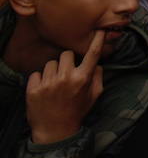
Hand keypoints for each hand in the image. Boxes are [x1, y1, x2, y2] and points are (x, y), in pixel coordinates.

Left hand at [26, 30, 104, 144]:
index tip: (100, 31)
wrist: (55, 130)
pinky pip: (36, 73)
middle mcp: (66, 78)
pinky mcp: (33, 89)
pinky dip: (39, 80)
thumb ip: (98, 77)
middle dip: (67, 61)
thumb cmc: (77, 111)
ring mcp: (48, 83)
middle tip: (67, 72)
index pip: (92, 54)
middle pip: (66, 54)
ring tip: (54, 84)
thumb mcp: (94, 96)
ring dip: (53, 71)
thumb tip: (97, 64)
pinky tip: (43, 89)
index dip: (98, 41)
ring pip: (50, 63)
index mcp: (82, 79)